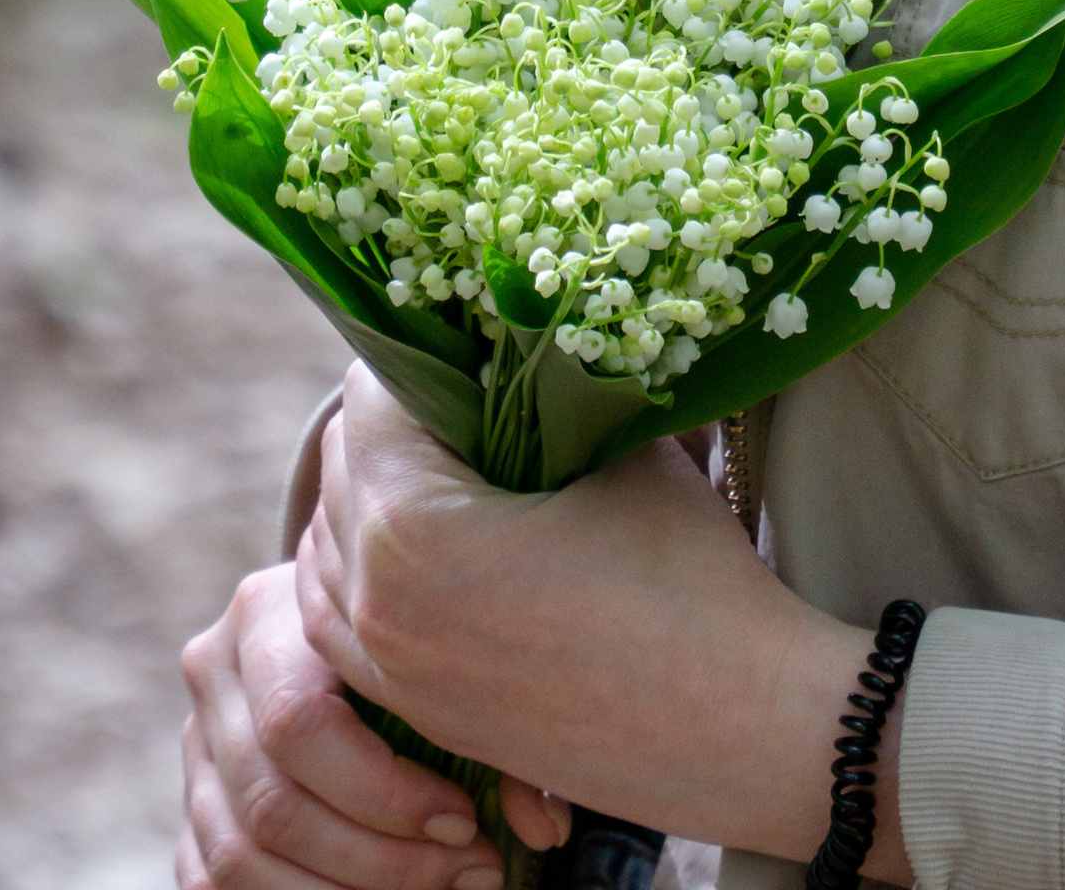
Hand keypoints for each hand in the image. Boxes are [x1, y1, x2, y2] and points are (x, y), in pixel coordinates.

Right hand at [178, 560, 570, 888]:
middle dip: (378, 861)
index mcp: (267, 611)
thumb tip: (543, 828)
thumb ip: (491, 724)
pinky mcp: (188, 807)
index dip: (384, 794)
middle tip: (466, 873)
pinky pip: (211, 882)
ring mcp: (192, 745)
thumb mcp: (440, 653)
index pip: (297, 723)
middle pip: (272, 802)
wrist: (333, 624)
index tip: (464, 823)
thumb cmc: (411, 634)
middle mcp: (214, 673)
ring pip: (237, 857)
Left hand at [296, 366, 911, 878]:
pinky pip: (343, 626)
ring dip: (370, 498)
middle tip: (468, 392)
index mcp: (411, 527)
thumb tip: (518, 341)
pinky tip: (432, 548)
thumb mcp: (619, 451)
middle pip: (339, 470)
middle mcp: (376, 603)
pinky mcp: (419, 715)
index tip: (469, 341)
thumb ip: (545, 392)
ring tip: (451, 465)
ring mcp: (391, 671)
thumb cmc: (687, 577)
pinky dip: (366, 574)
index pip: (368, 398)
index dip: (420, 352)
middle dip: (396, 422)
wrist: (740, 723)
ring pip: (325, 552)